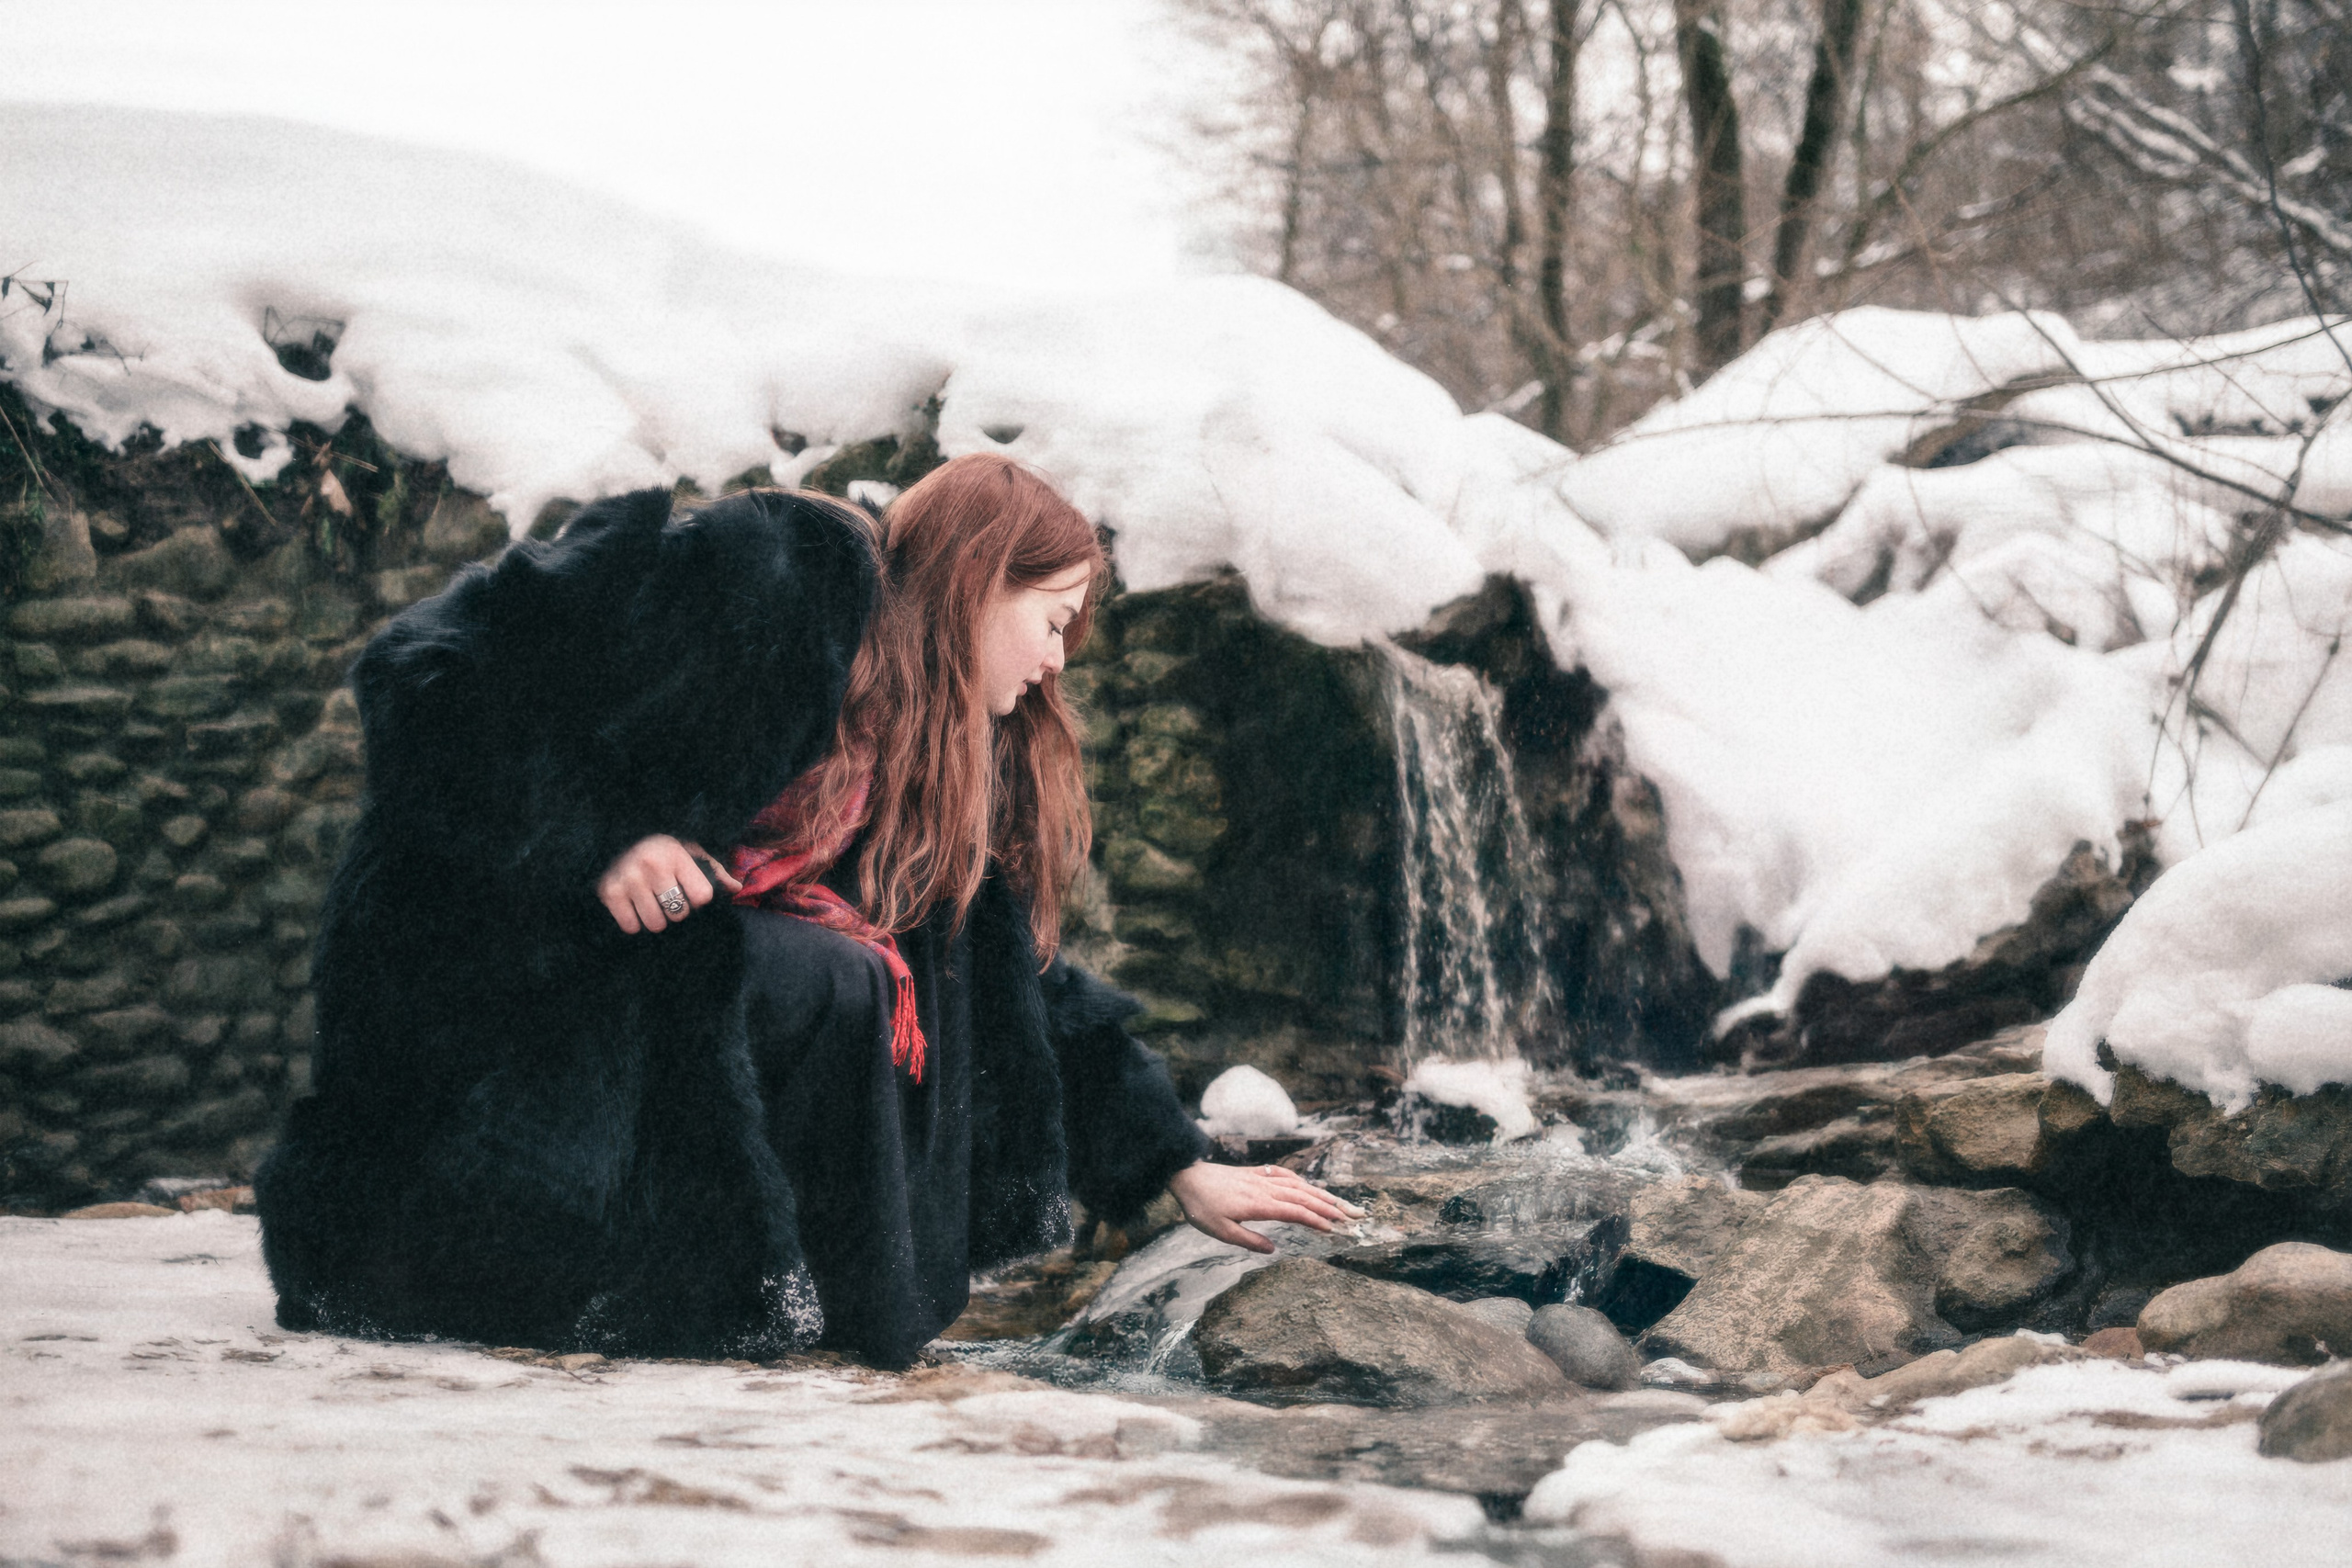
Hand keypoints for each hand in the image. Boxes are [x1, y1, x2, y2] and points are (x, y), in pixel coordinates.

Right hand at [596, 834, 742, 933]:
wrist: (618, 837)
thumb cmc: (662, 849)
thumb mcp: (690, 852)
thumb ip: (713, 871)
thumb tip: (736, 888)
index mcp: (676, 855)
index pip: (702, 897)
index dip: (699, 900)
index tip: (690, 892)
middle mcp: (652, 866)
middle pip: (679, 914)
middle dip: (676, 911)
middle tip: (667, 899)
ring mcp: (629, 879)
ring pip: (656, 924)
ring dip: (655, 919)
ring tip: (651, 903)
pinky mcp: (610, 892)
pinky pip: (631, 926)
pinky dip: (634, 922)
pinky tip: (634, 907)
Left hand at [1165, 1160, 1366, 1254]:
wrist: (1186, 1176)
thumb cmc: (1201, 1207)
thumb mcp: (1220, 1232)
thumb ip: (1248, 1240)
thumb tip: (1273, 1250)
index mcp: (1259, 1205)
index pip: (1295, 1212)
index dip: (1316, 1220)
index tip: (1334, 1229)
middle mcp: (1265, 1189)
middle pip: (1304, 1197)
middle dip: (1330, 1207)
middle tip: (1353, 1216)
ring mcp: (1261, 1179)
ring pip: (1298, 1185)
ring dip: (1320, 1194)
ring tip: (1340, 1202)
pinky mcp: (1254, 1174)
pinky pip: (1283, 1175)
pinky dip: (1300, 1180)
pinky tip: (1306, 1185)